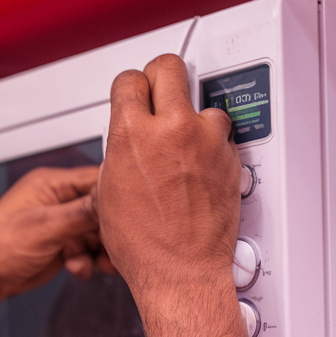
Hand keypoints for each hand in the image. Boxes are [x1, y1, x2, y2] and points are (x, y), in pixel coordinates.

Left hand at [0, 165, 112, 336]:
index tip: (132, 213)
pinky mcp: (60, 244)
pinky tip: (77, 268)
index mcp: (50, 184)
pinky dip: (87, 261)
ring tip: (95, 263)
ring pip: (97, 232)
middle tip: (114, 248)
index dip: (116, 196)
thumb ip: (83, 212)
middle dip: (109, 231)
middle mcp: (57, 200)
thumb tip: (114, 197)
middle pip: (102, 208)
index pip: (97, 178)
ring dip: (99, 250)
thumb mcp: (45, 227)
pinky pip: (87, 250)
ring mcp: (59, 223)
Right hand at [95, 54, 239, 311]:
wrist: (179, 269)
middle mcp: (170, 129)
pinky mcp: (228, 155)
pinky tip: (196, 166)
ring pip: (199, 103)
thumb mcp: (107, 193)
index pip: (129, 80)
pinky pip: (218, 134)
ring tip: (181, 145)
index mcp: (131, 135)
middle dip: (160, 77)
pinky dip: (209, 145)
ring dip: (190, 119)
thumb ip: (118, 154)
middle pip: (168, 67)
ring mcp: (204, 139)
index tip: (133, 94)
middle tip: (160, 90)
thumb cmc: (142, 244)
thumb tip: (126, 143)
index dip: (129, 88)